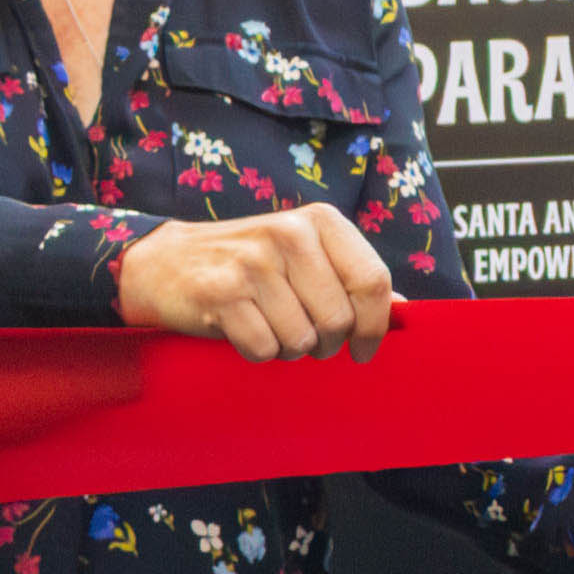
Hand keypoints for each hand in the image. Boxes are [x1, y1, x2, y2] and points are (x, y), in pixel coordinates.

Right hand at [113, 204, 395, 361]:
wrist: (166, 262)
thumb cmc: (249, 264)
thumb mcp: (305, 256)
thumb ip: (352, 278)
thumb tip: (408, 312)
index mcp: (321, 221)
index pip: (372, 281)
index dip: (374, 326)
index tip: (363, 349)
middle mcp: (289, 234)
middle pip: (339, 320)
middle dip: (326, 345)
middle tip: (306, 340)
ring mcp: (253, 262)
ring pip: (301, 341)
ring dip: (288, 348)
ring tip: (269, 325)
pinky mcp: (221, 293)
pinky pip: (264, 349)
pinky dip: (258, 352)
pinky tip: (243, 329)